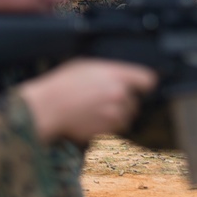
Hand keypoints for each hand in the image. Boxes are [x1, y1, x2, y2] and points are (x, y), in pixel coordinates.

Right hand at [18, 58, 157, 143]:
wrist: (48, 107)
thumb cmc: (63, 83)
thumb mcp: (87, 66)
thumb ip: (109, 71)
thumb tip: (120, 76)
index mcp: (117, 75)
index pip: (148, 80)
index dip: (143, 84)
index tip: (138, 87)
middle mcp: (120, 95)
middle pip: (135, 103)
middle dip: (125, 103)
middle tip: (104, 100)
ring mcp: (113, 115)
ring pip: (126, 119)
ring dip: (117, 117)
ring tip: (96, 111)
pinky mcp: (105, 131)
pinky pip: (113, 130)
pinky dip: (106, 127)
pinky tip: (90, 120)